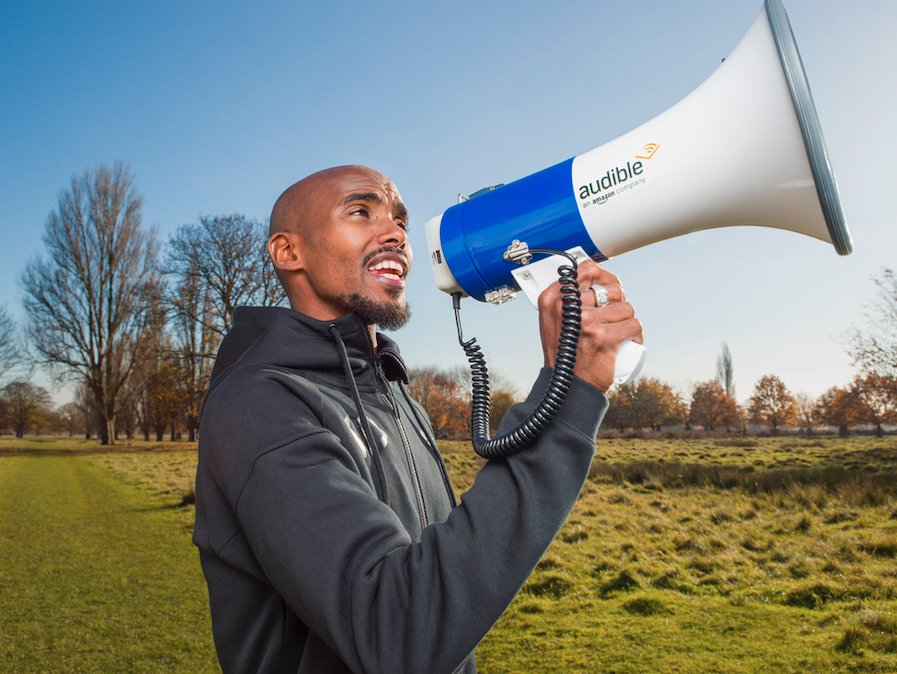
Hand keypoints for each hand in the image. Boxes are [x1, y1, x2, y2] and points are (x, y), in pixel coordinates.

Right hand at [537, 260, 642, 391]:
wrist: (567, 386)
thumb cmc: (564, 352)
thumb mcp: (554, 320)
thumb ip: (566, 297)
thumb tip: (595, 274)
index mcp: (552, 298)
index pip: (586, 269)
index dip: (604, 277)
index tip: (607, 288)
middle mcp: (566, 307)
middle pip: (611, 287)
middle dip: (619, 302)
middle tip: (614, 317)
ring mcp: (585, 321)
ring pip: (626, 307)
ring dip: (627, 322)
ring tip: (617, 334)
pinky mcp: (602, 336)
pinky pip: (634, 325)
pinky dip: (636, 336)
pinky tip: (628, 342)